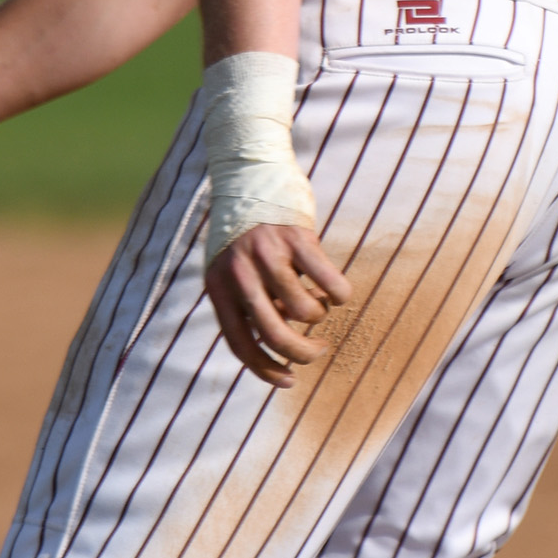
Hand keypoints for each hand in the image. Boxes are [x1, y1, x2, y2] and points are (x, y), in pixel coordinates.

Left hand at [205, 222, 355, 383]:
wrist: (250, 175)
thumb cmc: (244, 234)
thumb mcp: (231, 270)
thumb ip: (247, 304)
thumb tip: (277, 342)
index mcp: (218, 286)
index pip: (240, 343)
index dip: (265, 369)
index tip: (289, 381)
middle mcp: (240, 273)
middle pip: (275, 333)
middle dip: (302, 353)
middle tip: (318, 352)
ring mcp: (268, 254)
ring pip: (304, 310)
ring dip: (318, 316)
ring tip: (319, 304)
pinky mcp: (297, 237)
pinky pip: (328, 281)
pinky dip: (339, 294)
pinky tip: (339, 294)